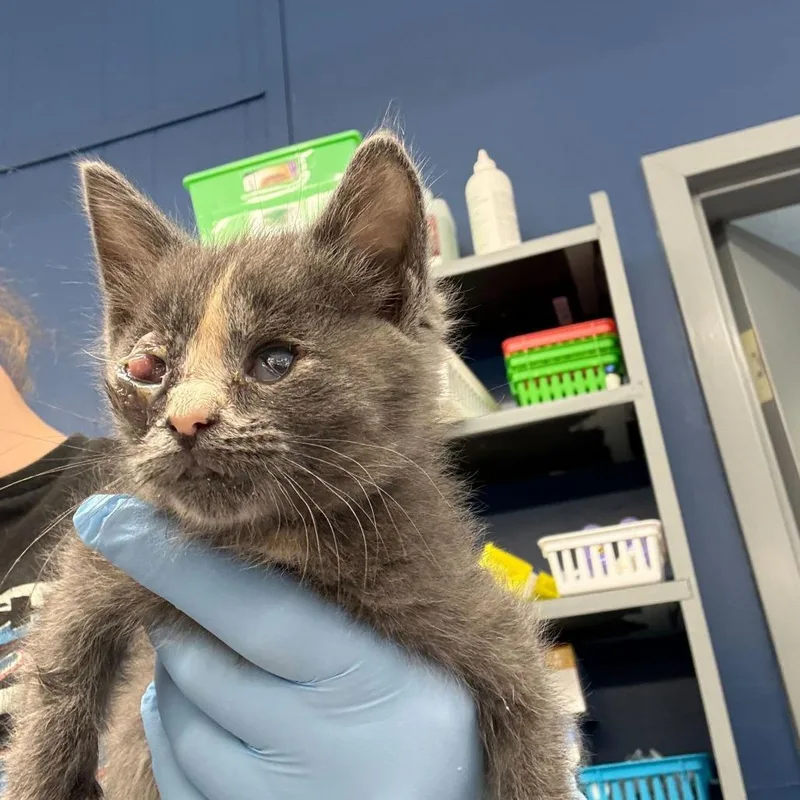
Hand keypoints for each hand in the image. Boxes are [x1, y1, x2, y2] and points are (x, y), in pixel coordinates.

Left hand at [74, 494, 483, 799]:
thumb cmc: (429, 716)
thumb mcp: (404, 654)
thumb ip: (329, 611)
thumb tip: (235, 556)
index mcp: (375, 680)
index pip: (260, 612)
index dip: (182, 564)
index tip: (111, 518)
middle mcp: (327, 749)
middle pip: (205, 669)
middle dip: (176, 621)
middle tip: (181, 596)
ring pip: (181, 722)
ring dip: (176, 676)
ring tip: (208, 656)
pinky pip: (177, 777)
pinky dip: (171, 729)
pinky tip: (197, 711)